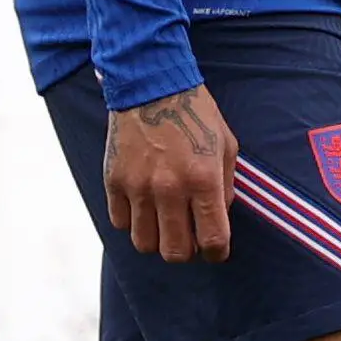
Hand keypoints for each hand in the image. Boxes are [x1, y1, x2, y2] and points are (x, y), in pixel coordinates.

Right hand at [104, 83, 237, 263]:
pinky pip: (121, 223)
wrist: (152, 87)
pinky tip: (146, 206)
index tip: (216, 252)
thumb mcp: (226, 145)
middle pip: (175, 252)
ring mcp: (137, 187)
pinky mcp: (114, 182)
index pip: (212, 238)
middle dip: (187, 252)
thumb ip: (225, 187)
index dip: (217, 253)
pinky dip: (134, 222)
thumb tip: (218, 219)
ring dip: (158, 240)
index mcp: (203, 179)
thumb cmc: (196, 114)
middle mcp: (169, 188)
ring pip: (144, 244)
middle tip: (191, 239)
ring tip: (167, 223)